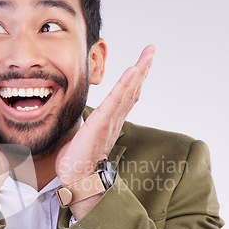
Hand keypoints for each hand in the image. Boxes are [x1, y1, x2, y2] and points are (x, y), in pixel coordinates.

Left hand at [55, 45, 155, 217]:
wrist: (77, 178)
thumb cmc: (77, 161)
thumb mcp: (81, 136)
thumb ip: (85, 126)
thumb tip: (79, 123)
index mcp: (109, 121)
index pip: (124, 96)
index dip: (133, 79)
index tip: (140, 64)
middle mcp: (114, 119)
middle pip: (132, 89)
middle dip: (143, 69)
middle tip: (151, 50)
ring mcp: (110, 120)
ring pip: (129, 90)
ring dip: (140, 70)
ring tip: (149, 53)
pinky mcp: (102, 122)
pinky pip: (116, 100)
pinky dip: (125, 84)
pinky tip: (133, 70)